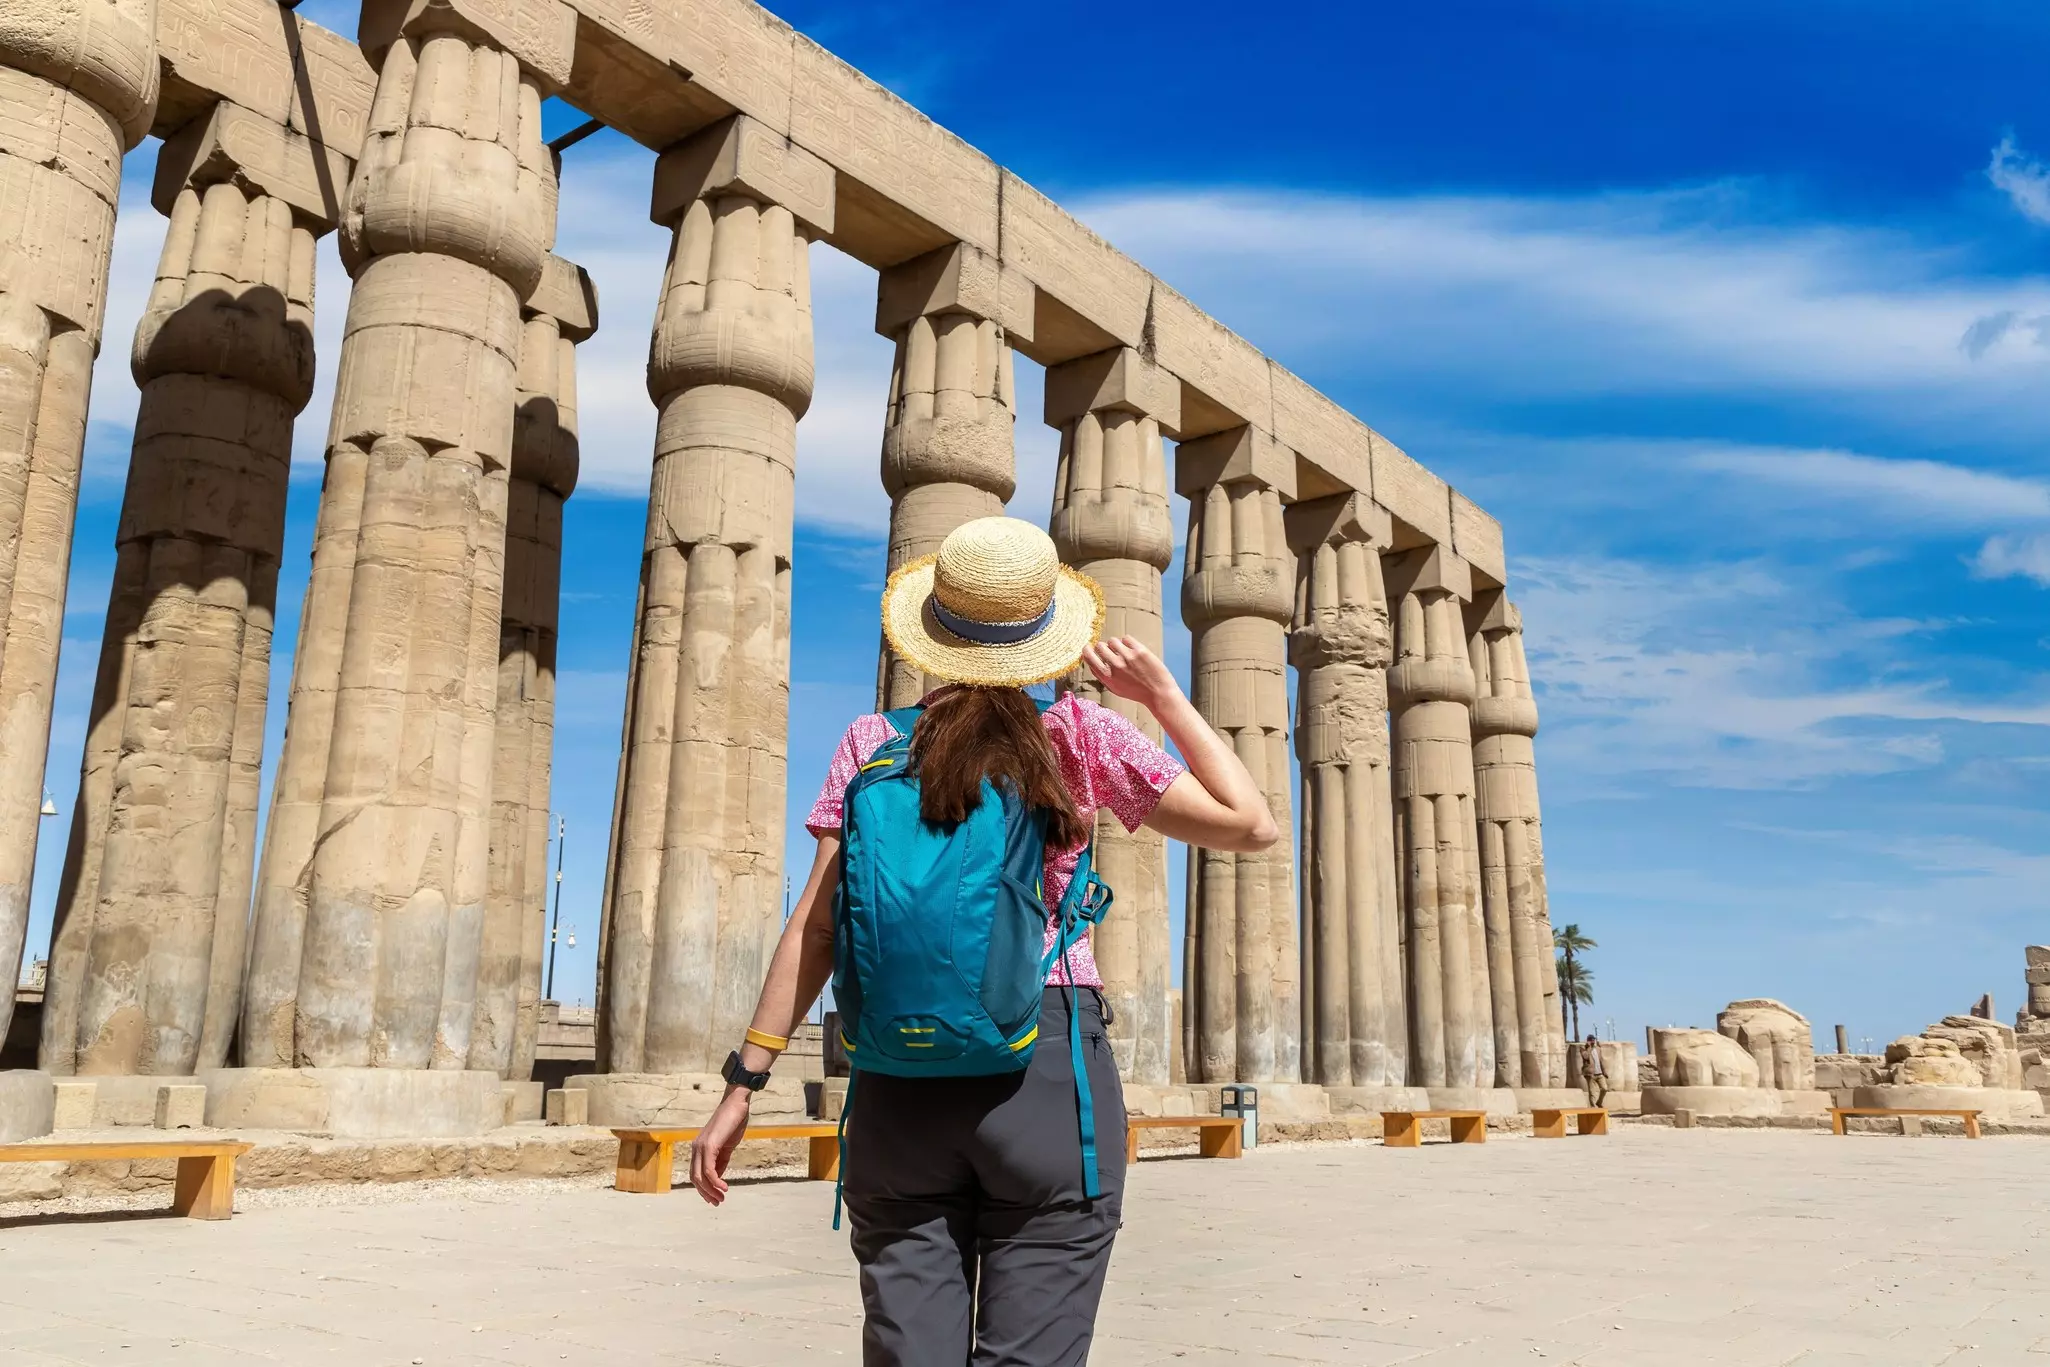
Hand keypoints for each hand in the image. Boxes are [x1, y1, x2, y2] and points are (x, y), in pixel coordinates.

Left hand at [689, 1089, 751, 1204]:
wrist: (737, 1103)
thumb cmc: (733, 1122)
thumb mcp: (726, 1146)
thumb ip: (720, 1160)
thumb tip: (718, 1178)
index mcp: (699, 1148)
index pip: (696, 1174)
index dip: (704, 1188)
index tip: (715, 1198)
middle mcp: (696, 1148)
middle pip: (695, 1178)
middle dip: (706, 1193)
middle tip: (718, 1202)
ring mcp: (701, 1147)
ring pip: (700, 1177)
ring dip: (711, 1191)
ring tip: (722, 1197)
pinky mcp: (709, 1146)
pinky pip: (709, 1170)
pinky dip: (715, 1182)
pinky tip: (724, 1187)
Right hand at [1082, 636, 1180, 711]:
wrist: (1158, 693)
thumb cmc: (1136, 692)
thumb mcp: (1114, 688)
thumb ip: (1102, 676)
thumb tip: (1092, 663)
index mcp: (1106, 676)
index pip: (1088, 656)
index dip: (1087, 650)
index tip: (1089, 648)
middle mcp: (1114, 665)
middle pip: (1099, 645)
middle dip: (1104, 647)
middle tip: (1112, 652)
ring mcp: (1127, 656)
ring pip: (1113, 640)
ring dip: (1117, 645)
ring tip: (1125, 653)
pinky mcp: (1139, 650)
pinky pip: (1126, 638)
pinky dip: (1128, 643)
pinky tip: (1134, 651)